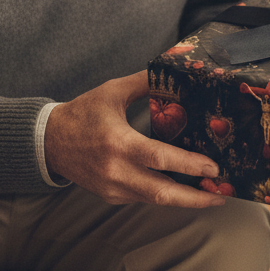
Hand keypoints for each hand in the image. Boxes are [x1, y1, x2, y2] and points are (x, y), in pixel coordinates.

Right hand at [44, 71, 224, 207]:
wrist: (48, 142)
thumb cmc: (82, 113)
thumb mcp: (113, 91)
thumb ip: (144, 82)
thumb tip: (173, 70)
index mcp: (118, 143)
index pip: (160, 159)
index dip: (189, 165)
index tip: (213, 167)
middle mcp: (116, 171)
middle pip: (162, 193)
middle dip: (195, 198)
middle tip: (220, 194)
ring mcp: (112, 187)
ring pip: (155, 200)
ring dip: (184, 200)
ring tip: (211, 195)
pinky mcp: (110, 196)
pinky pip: (143, 198)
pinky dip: (165, 195)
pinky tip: (184, 189)